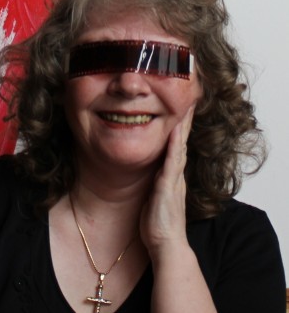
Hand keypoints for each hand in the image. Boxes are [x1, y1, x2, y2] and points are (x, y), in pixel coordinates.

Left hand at [140, 104, 194, 260]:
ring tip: (186, 107)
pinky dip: (174, 146)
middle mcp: (175, 174)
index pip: (177, 145)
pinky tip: (174, 133)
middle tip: (189, 98)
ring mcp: (173, 179)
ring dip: (182, 127)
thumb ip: (157, 181)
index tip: (181, 108)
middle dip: (184, 120)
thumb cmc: (159, 223)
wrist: (166, 245)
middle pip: (182, 141)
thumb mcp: (156, 195)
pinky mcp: (168, 187)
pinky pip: (171, 162)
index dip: (179, 126)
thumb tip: (153, 170)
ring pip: (179, 147)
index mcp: (172, 174)